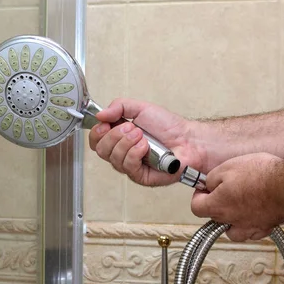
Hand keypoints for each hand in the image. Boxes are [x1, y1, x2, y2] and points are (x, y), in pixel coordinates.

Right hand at [89, 98, 205, 185]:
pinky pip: (127, 167)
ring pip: (113, 158)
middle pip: (101, 150)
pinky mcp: (140, 176)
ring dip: (127, 143)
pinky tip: (145, 147)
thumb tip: (100, 114)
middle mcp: (122, 152)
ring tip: (143, 136)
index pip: (96, 140)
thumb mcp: (141, 108)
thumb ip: (118, 106)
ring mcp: (130, 166)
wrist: (188, 139)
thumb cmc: (168, 127)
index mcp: (119, 137)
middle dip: (115, 135)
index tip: (106, 123)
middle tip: (132, 128)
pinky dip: (134, 153)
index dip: (97, 132)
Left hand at [190, 153, 283, 241]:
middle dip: (217, 205)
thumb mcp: (228, 167)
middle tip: (225, 190)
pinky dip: (252, 224)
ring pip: (234, 231)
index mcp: (218, 206)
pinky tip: (257, 211)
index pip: (196, 208)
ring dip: (232, 221)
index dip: (199, 196)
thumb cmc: (262, 175)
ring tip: (239, 206)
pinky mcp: (267, 227)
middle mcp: (232, 221)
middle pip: (215, 219)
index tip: (205, 188)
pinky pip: (254, 231)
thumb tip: (209, 184)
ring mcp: (250, 226)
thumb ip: (212, 178)